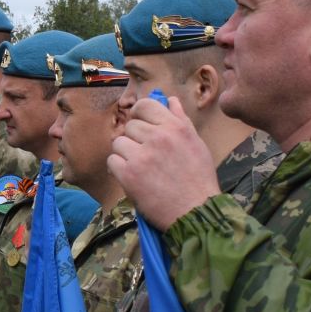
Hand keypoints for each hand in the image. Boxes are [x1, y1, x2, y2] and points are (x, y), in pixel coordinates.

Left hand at [108, 94, 219, 230]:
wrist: (195, 211)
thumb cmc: (198, 178)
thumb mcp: (196, 143)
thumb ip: (181, 120)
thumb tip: (169, 100)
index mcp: (175, 127)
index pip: (145, 105)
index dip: (139, 114)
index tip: (140, 125)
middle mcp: (158, 137)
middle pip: (130, 126)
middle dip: (135, 139)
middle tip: (146, 155)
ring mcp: (142, 155)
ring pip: (119, 143)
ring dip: (125, 154)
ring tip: (139, 167)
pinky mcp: (129, 174)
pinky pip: (112, 161)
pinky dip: (118, 169)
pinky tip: (131, 177)